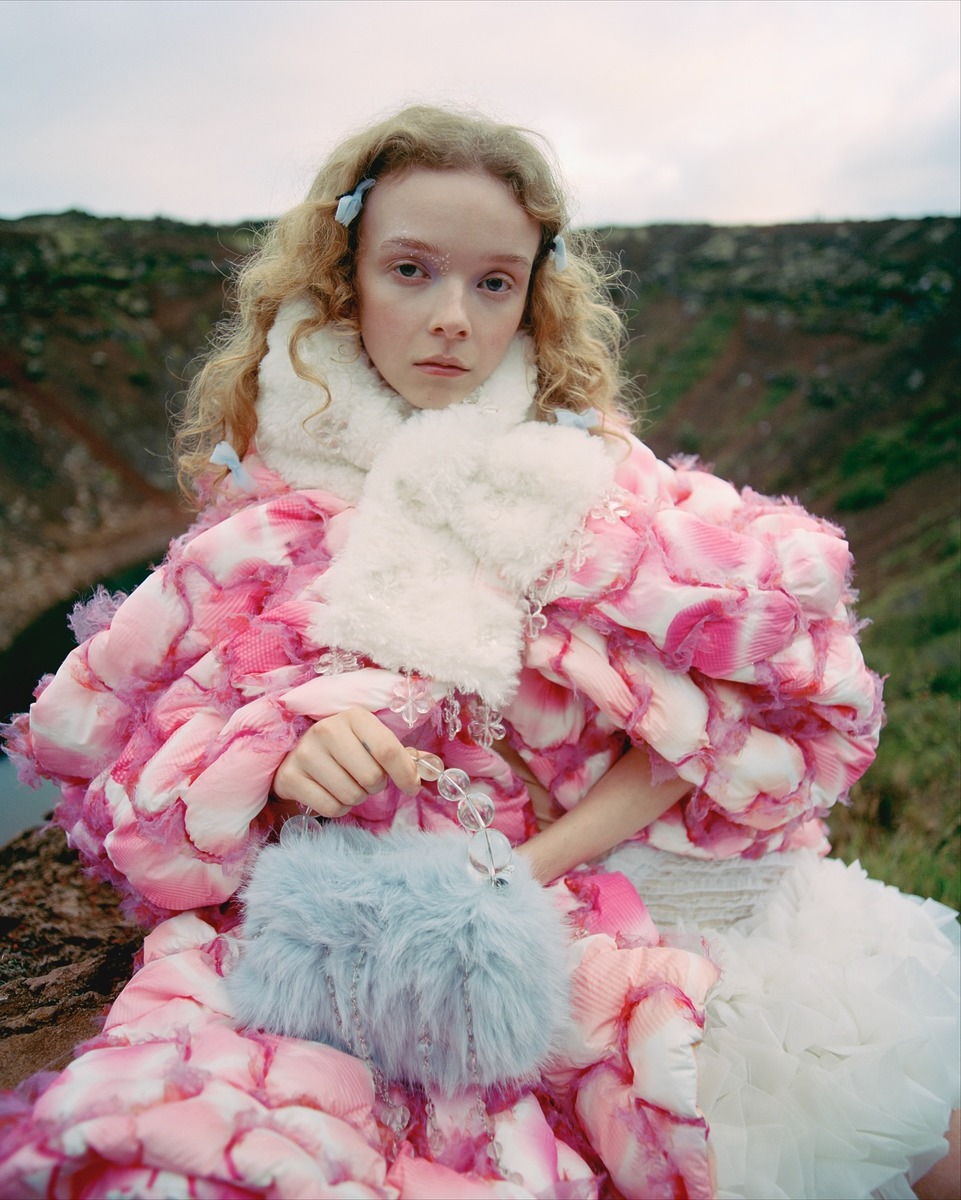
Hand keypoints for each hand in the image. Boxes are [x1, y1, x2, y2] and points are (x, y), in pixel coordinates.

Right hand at [273, 708, 419, 817]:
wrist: (295, 755)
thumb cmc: (345, 748)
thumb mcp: (371, 741)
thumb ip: (402, 754)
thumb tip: (433, 769)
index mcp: (355, 716)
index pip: (388, 750)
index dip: (406, 774)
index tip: (412, 787)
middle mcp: (327, 730)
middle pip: (371, 778)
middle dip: (375, 786)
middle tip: (365, 779)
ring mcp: (305, 753)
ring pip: (351, 795)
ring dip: (356, 797)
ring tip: (347, 783)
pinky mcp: (290, 777)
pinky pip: (330, 807)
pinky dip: (338, 807)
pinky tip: (330, 792)